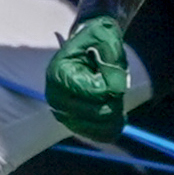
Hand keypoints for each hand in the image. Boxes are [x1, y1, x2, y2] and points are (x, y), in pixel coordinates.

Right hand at [45, 14, 130, 141]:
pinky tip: (118, 116)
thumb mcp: (106, 39)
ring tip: (116, 98)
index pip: (93, 92)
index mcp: (58, 74)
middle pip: (97, 113)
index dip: (112, 86)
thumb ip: (111, 60)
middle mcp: (55, 97)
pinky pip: (98, 136)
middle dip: (115, 100)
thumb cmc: (97, 39)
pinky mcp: (73, 123)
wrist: (89, 45)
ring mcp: (62, 113)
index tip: (112, 72)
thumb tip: (115, 90)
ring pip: (99, 127)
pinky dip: (113, 128)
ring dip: (115, 115)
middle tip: (115, 85)